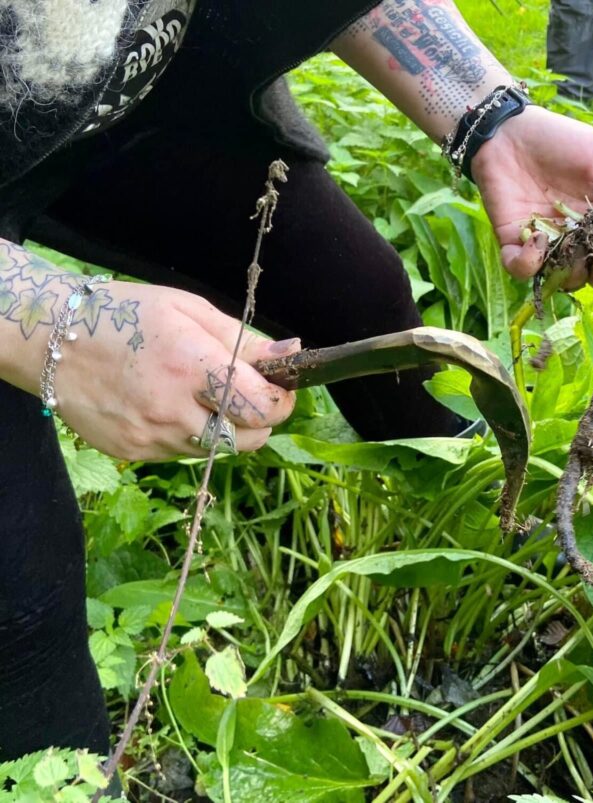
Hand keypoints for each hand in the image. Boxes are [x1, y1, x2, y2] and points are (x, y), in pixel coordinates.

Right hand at [55, 283, 298, 460]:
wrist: (50, 341)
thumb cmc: (125, 315)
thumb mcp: (188, 310)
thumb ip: (243, 340)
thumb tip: (291, 354)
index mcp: (192, 365)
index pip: (262, 405)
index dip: (282, 400)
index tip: (281, 387)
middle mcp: (173, 408)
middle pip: (249, 438)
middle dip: (262, 420)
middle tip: (251, 396)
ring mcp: (152, 435)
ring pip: (218, 450)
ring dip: (226, 429)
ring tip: (205, 397)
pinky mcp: (135, 452)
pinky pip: (183, 453)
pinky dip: (190, 434)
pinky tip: (170, 405)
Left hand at [471, 106, 592, 287]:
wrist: (510, 130)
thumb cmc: (560, 138)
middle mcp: (575, 237)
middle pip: (592, 274)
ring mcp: (545, 241)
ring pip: (561, 279)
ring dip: (568, 271)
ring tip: (568, 246)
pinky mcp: (513, 242)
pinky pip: (522, 271)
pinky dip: (530, 265)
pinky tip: (538, 240)